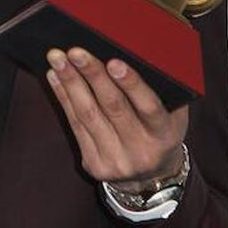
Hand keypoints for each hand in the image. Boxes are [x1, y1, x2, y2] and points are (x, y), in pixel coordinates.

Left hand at [46, 48, 186, 189]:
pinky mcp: (94, 164)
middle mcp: (141, 149)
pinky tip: (55, 77)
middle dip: (92, 75)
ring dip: (70, 82)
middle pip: (112, 107)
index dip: (131, 84)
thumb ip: (160, 89)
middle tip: (76, 51)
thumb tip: (135, 51)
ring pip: (88, 115)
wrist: (150, 176)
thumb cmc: (159, 132)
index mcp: (165, 134)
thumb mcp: (172, 114)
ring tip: (58, 58)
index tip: (114, 61)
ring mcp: (116, 159)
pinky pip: (75, 125)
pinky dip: (63, 97)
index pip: (149, 107)